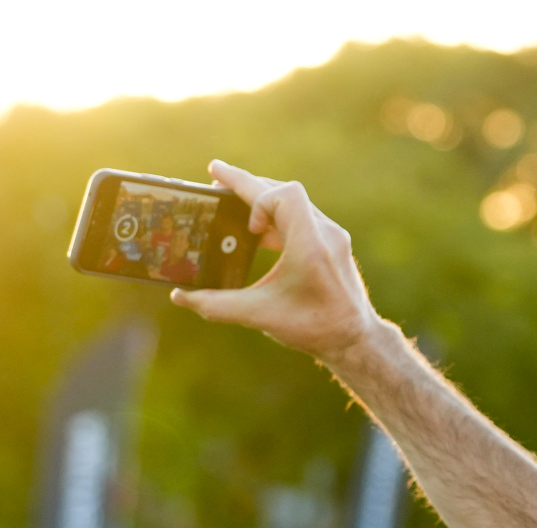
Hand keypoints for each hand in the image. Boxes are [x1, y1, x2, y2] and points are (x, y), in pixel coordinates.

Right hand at [168, 161, 382, 362]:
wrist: (356, 340)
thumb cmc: (314, 329)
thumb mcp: (260, 316)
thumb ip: (217, 305)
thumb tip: (180, 296)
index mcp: (311, 246)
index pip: (286, 194)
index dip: (259, 197)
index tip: (247, 225)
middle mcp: (326, 235)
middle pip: (286, 191)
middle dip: (249, 185)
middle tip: (215, 177)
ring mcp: (333, 237)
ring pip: (295, 202)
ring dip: (263, 200)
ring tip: (233, 202)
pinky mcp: (334, 244)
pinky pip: (302, 217)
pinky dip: (277, 217)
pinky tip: (258, 232)